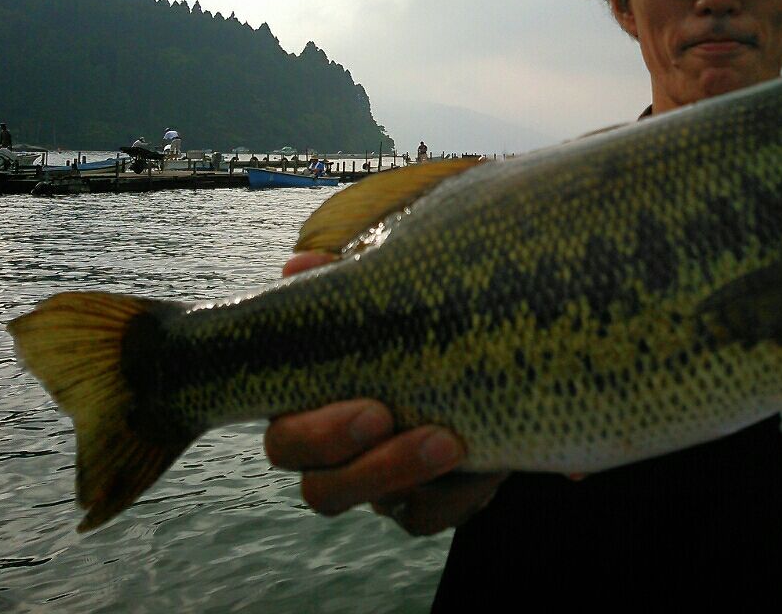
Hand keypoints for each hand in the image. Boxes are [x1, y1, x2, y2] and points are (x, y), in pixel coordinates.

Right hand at [264, 251, 508, 534]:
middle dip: (367, 465)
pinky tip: (493, 458)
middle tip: (396, 421)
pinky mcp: (432, 502)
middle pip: (322, 491)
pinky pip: (436, 514)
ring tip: (455, 440)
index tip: (373, 407)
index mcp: (317, 413)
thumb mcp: (384, 299)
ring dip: (414, 474)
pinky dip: (465, 490)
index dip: (319, 436)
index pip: (288, 444)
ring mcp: (387, 487)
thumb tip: (295, 267)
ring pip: (386, 508)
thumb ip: (341, 285)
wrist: (479, 356)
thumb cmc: (414, 322)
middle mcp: (344, 462)